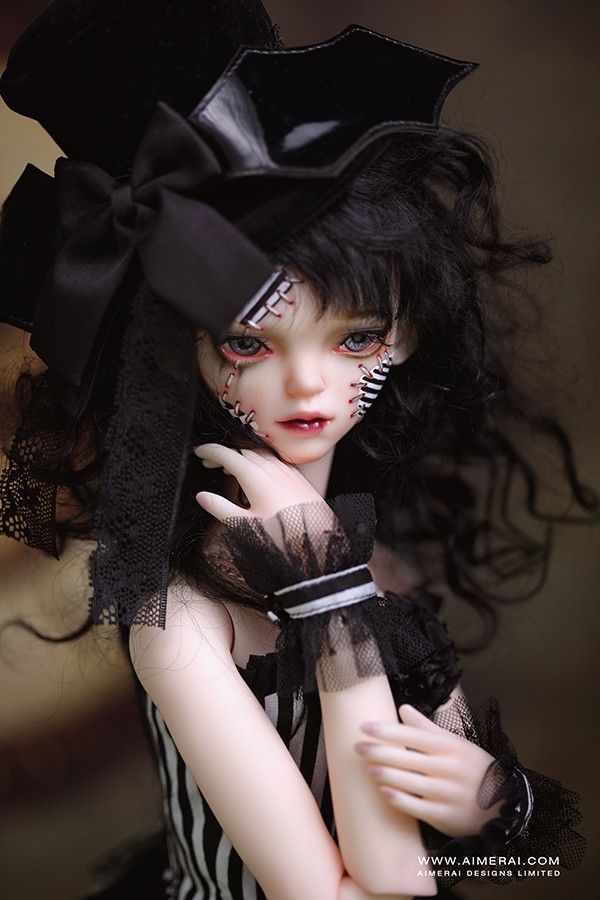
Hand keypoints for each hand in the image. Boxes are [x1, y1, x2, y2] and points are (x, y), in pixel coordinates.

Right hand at [194, 444, 324, 521]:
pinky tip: (256, 476)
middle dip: (223, 454)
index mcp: (254, 475)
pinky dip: (257, 461)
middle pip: (241, 450)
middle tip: (209, 464)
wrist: (317, 535)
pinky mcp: (296, 475)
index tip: (199, 453)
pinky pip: (272, 460)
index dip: (210, 451)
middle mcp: (270, 467)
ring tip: (229, 470)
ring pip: (258, 453)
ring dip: (241, 457)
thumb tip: (202, 497)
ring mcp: (285, 469)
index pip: (226, 454)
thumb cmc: (282, 533)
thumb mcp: (245, 524)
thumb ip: (220, 508)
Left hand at [355, 704, 499, 836]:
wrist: (504, 805)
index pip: (412, 736)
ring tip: (366, 768)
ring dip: (385, 774)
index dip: (386, 731)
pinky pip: (416, 807)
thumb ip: (427, 728)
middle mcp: (448, 769)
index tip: (364, 726)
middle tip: (356, 747)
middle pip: (406, 758)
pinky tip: (383, 791)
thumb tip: (403, 709)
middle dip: (378, 751)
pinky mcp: (445, 816)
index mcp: (450, 748)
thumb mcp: (457, 744)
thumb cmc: (474, 769)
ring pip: (409, 782)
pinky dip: (398, 799)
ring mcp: (447, 794)